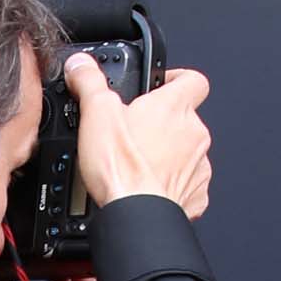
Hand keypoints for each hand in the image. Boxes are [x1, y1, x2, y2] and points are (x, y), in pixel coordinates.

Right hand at [65, 54, 211, 218]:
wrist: (136, 215)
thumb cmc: (122, 169)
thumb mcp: (96, 112)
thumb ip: (90, 81)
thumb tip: (81, 65)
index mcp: (174, 107)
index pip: (192, 79)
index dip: (177, 79)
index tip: (160, 86)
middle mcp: (194, 134)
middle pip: (186, 118)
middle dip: (164, 124)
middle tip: (136, 132)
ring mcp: (198, 166)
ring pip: (187, 152)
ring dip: (169, 155)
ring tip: (139, 163)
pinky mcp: (195, 195)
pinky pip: (188, 184)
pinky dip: (172, 185)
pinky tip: (149, 186)